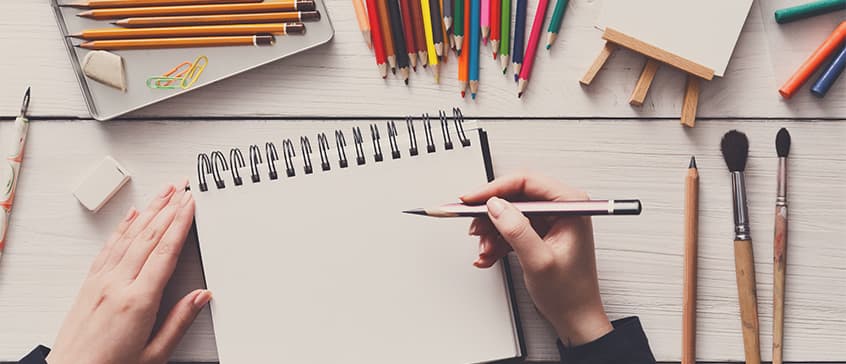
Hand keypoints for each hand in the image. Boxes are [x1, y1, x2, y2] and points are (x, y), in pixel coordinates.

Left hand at [47, 182, 209, 363]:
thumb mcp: (155, 353)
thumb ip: (180, 321)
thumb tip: (202, 296)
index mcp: (138, 300)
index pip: (165, 251)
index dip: (180, 223)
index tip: (190, 203)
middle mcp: (117, 285)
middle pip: (149, 236)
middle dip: (168, 207)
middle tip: (182, 186)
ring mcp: (100, 282)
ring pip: (129, 237)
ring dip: (149, 211)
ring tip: (163, 192)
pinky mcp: (89, 285)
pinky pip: (109, 248)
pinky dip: (123, 228)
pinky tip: (132, 216)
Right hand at [462, 173, 612, 345]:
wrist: (575, 319)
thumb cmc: (570, 294)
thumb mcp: (539, 261)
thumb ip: (517, 230)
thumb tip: (496, 205)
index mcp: (571, 206)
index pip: (526, 181)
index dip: (495, 189)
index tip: (471, 200)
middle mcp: (562, 208)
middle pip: (515, 195)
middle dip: (491, 215)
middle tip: (474, 227)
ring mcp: (551, 220)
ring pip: (509, 212)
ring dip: (491, 231)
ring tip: (485, 250)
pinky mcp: (540, 232)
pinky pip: (511, 227)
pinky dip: (497, 241)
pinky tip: (489, 255)